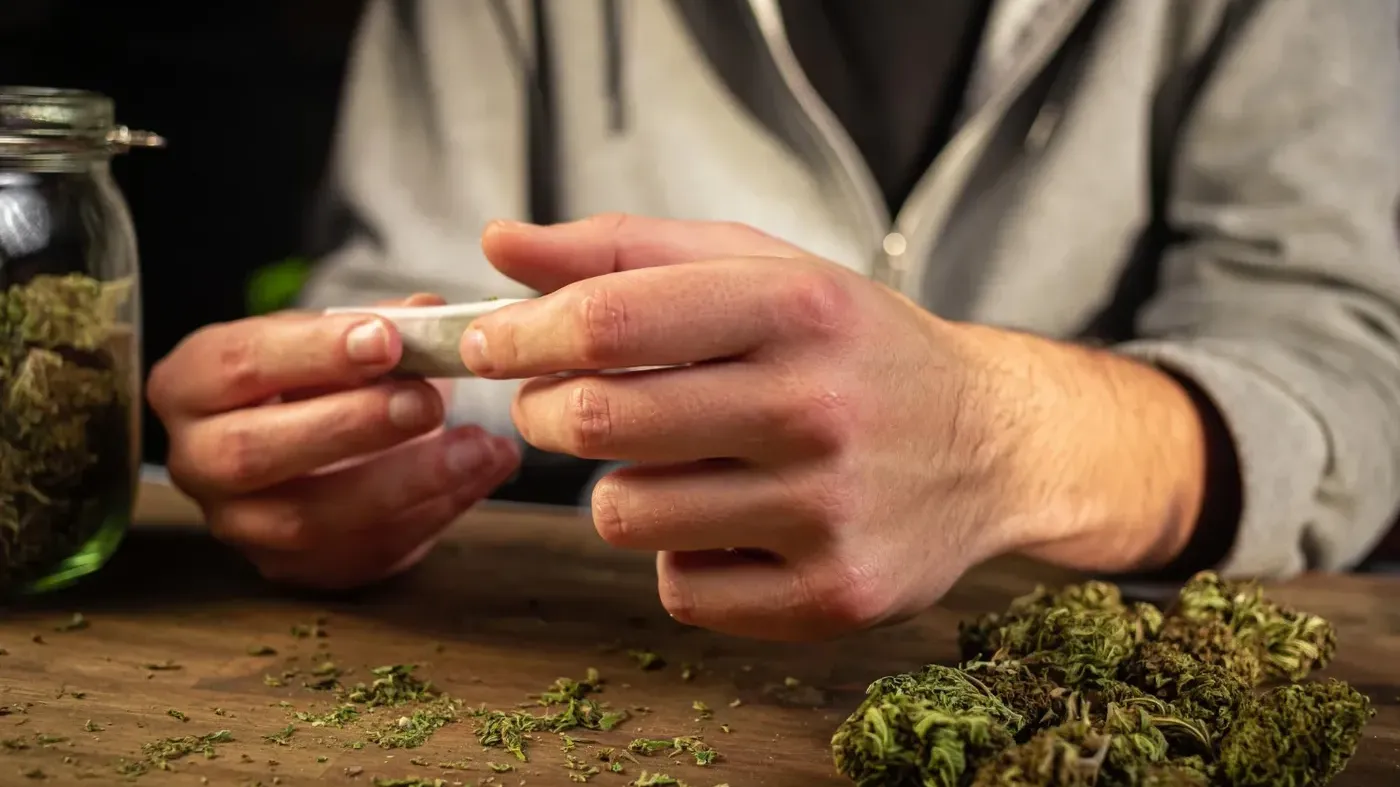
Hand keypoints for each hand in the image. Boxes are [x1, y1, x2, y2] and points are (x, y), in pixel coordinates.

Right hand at [148, 294, 520, 589]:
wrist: (304, 447)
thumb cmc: (309, 380)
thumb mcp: (327, 340)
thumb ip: (375, 325)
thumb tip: (428, 313)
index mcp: (191, 384)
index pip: (240, 364)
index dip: (315, 351)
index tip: (388, 338)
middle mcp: (197, 461)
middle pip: (257, 451)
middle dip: (353, 425)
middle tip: (427, 400)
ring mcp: (239, 526)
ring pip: (311, 518)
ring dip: (407, 481)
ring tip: (478, 447)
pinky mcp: (293, 570)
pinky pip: (361, 552)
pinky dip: (432, 514)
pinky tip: (478, 476)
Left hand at [461, 215, 1209, 640]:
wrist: (989, 444)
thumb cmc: (851, 345)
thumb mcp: (759, 268)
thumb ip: (623, 251)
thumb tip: (499, 246)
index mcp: (797, 307)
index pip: (609, 320)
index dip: (519, 335)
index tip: (484, 344)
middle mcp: (819, 408)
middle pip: (599, 420)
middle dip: (549, 411)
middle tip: (567, 404)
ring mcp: (829, 511)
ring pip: (625, 514)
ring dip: (620, 489)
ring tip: (674, 465)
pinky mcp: (833, 594)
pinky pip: (681, 588)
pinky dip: (680, 556)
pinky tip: (729, 523)